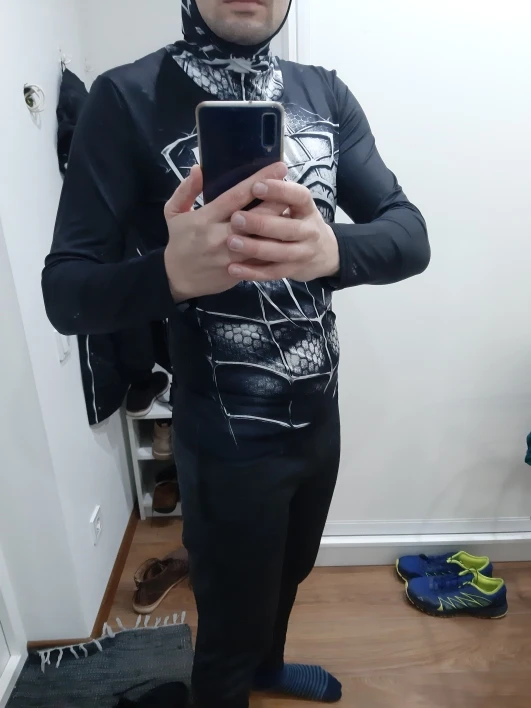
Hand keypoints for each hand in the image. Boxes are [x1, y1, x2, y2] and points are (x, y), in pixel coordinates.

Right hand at [164, 162, 287, 300]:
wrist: (177, 279)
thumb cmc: (178, 242)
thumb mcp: (173, 212)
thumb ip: (186, 190)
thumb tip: (199, 168)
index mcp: (205, 219)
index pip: (236, 196)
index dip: (259, 181)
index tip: (279, 167)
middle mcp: (220, 237)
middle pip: (255, 217)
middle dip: (277, 200)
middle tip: (294, 185)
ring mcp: (231, 256)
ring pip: (262, 239)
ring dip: (279, 224)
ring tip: (294, 209)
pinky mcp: (239, 271)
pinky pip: (261, 259)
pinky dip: (274, 246)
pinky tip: (286, 234)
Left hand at [226, 180, 339, 281]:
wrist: (325, 254)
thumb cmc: (300, 222)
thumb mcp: (296, 206)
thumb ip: (278, 196)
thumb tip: (251, 178)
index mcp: (307, 208)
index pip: (299, 196)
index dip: (279, 191)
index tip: (256, 185)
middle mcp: (309, 231)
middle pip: (288, 228)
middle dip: (262, 223)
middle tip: (236, 218)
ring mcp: (303, 253)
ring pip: (279, 253)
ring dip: (255, 248)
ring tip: (232, 242)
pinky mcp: (293, 271)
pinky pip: (272, 273)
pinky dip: (252, 272)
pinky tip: (233, 269)